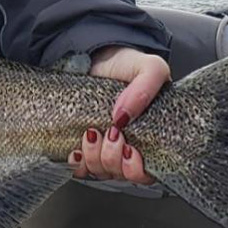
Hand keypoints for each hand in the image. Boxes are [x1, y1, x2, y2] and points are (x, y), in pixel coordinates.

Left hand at [68, 45, 169, 184]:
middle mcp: (128, 146)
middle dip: (112, 159)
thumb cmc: (126, 63)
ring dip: (93, 157)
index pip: (148, 173)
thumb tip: (123, 117)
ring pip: (99, 171)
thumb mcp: (150, 68)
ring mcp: (104, 146)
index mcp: (151, 137)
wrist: (96, 53)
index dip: (137, 169)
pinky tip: (76, 149)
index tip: (129, 149)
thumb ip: (146, 88)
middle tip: (109, 132)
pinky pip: (79, 167)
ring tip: (91, 131)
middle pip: (121, 174)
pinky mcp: (83, 142)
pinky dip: (76, 162)